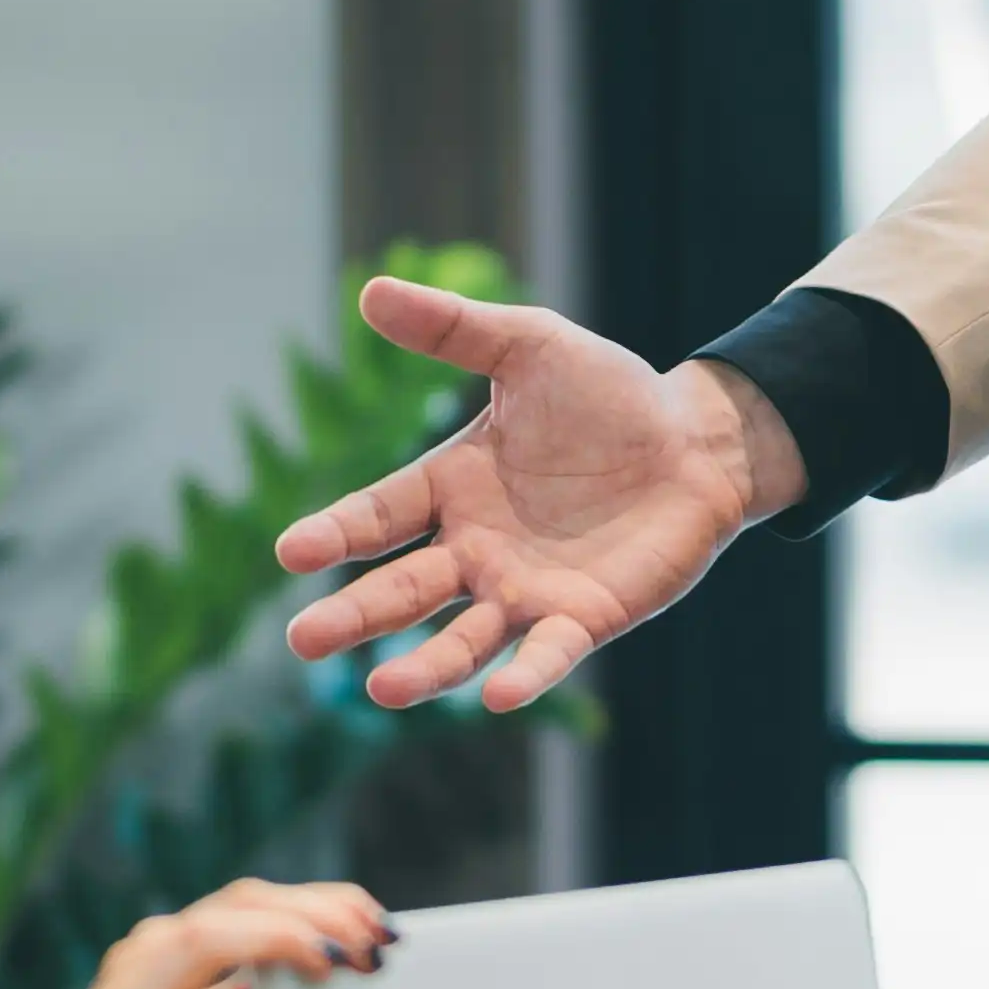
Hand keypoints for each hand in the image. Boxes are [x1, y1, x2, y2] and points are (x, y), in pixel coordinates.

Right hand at [0, 880, 386, 988]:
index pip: (250, 900)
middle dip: (320, 910)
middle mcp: (139, 961)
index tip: (378, 924)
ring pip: (211, 939)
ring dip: (288, 941)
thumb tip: (294, 985)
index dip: (321, 902)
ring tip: (346, 964)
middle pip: (241, 903)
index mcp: (157, 952)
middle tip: (381, 942)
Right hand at [273, 281, 793, 712]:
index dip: (336, 533)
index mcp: (450, 488)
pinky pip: (546, 655)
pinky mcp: (582, 618)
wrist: (697, 440)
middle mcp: (475, 550)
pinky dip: (523, 675)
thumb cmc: (608, 395)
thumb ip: (453, 329)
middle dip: (355, 616)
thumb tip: (370, 291)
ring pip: (462, 638)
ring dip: (425, 667)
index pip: (379, 516)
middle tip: (302, 641)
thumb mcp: (528, 346)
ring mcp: (524, 591)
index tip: (291, 550)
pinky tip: (497, 697)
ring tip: (382, 692)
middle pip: (403, 590)